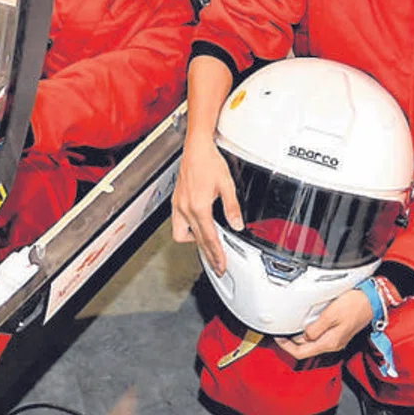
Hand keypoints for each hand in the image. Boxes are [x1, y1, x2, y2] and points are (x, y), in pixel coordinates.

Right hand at [170, 136, 238, 267]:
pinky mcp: (176, 201)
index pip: (209, 238)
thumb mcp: (227, 186)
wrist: (196, 149)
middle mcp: (185, 208)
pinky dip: (188, 230)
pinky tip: (197, 228)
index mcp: (199, 207)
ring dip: (194, 242)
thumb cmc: (210, 163)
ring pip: (182, 234)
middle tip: (217, 265)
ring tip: (207, 245)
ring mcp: (178, 205)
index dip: (216, 254)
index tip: (221, 265)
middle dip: (208, 255)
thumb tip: (237, 225)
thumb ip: (232, 208)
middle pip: (197, 240)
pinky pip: (179, 223)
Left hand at [274, 287, 373, 360]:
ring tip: (289, 328)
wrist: (372, 300)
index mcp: (329, 342)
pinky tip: (304, 325)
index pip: (301, 352)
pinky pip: (319, 337)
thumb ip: (315, 328)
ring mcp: (336, 340)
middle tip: (280, 332)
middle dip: (290, 342)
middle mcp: (332, 344)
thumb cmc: (354, 305)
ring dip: (299, 337)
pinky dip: (309, 333)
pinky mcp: (338, 333)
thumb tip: (304, 336)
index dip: (286, 347)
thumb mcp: (330, 314)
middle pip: (305, 349)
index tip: (277, 338)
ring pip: (312, 344)